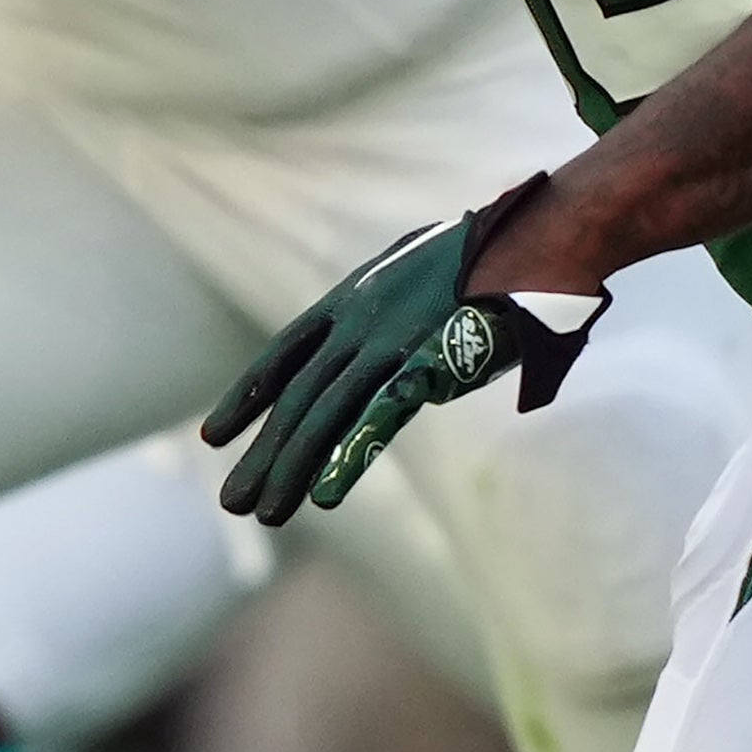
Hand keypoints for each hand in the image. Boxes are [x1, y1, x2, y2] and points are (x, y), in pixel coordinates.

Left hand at [204, 176, 591, 523]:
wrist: (536, 238)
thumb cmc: (492, 258)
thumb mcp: (423, 275)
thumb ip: (398, 315)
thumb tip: (399, 360)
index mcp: (354, 298)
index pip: (284, 354)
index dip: (247, 396)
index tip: (214, 436)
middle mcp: (360, 322)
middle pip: (297, 397)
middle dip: (263, 452)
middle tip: (232, 502)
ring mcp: (391, 343)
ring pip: (326, 414)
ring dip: (291, 467)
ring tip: (264, 513)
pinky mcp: (427, 365)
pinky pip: (379, 419)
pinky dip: (349, 458)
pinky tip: (323, 496)